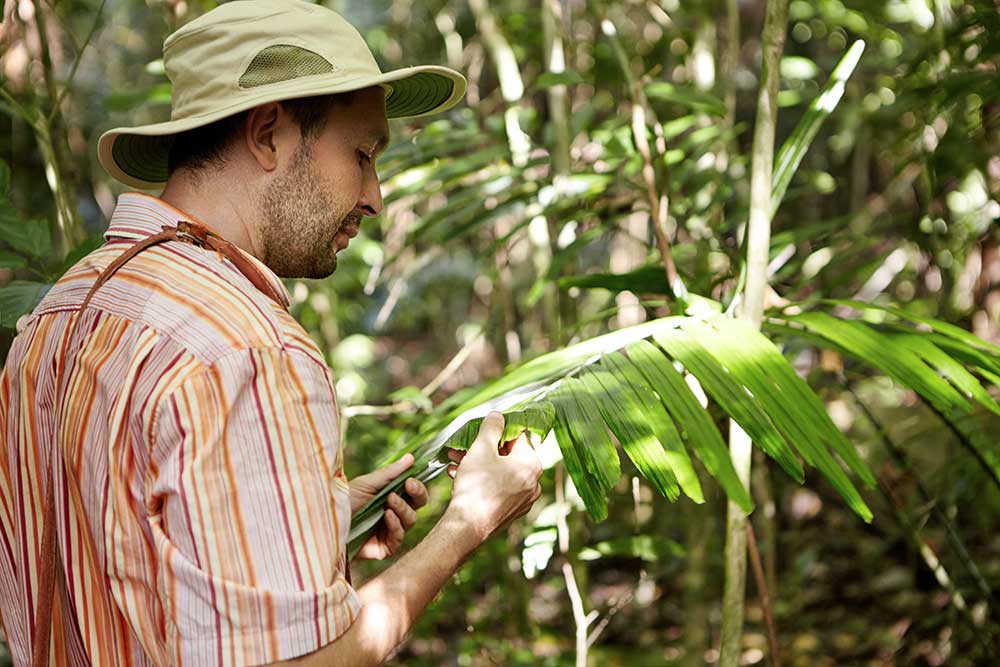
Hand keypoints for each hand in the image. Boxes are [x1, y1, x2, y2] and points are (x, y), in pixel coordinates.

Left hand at [349, 454, 428, 559]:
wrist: (324, 521)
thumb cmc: (343, 500)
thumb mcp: (367, 484)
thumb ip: (390, 473)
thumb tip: (411, 457)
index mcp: (391, 498)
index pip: (415, 494)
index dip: (417, 487)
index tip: (410, 480)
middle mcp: (393, 516)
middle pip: (417, 507)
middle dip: (416, 495)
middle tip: (408, 487)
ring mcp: (389, 533)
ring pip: (410, 521)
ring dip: (402, 509)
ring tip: (389, 501)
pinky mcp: (384, 548)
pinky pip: (398, 538)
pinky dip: (395, 526)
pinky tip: (387, 516)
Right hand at [446, 412, 542, 541]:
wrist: (467, 527)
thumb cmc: (476, 485)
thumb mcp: (481, 449)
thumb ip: (491, 428)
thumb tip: (498, 415)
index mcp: (532, 464)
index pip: (519, 437)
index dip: (498, 431)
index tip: (481, 431)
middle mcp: (533, 482)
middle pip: (508, 456)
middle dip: (482, 449)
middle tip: (462, 447)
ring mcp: (523, 499)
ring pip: (500, 473)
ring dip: (477, 464)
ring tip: (454, 461)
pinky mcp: (511, 511)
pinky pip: (498, 488)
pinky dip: (482, 480)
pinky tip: (458, 476)